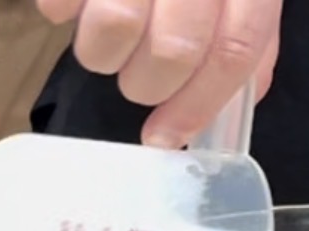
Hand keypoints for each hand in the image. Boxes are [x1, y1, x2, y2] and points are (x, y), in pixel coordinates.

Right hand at [35, 0, 281, 148]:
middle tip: (137, 80)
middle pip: (174, 50)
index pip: (234, 52)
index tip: (165, 137)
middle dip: (147, 84)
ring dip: (101, 53)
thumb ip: (248, 31)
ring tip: (103, 37)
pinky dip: (60, 9)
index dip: (198, 106)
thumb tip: (237, 99)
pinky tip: (71, 1)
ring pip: (113, 27)